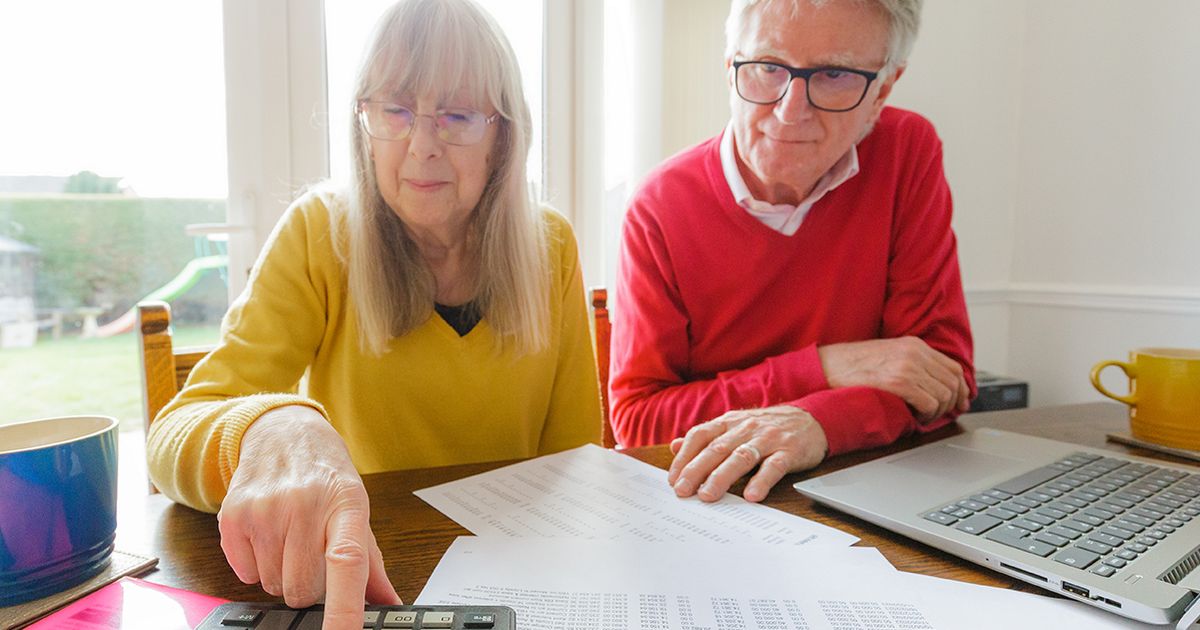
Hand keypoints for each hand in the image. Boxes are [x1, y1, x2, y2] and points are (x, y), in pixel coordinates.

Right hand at [217, 405, 400, 628]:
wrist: (282, 432)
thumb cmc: (326, 475)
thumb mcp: (356, 508)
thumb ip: (372, 563)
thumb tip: (391, 605)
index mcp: (345, 504)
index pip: (347, 563)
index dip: (345, 609)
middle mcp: (304, 505)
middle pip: (303, 589)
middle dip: (310, 585)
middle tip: (312, 553)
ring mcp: (265, 510)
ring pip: (273, 586)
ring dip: (282, 574)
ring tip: (290, 538)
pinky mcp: (233, 516)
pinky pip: (245, 575)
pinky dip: (256, 565)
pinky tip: (267, 535)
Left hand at [666, 406, 827, 502]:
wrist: (810, 419)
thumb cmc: (765, 428)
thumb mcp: (733, 427)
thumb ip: (705, 438)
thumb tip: (674, 446)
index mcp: (729, 422)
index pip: (700, 436)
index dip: (684, 457)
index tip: (673, 479)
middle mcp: (745, 429)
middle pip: (716, 449)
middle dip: (696, 470)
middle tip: (683, 491)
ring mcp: (768, 439)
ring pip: (741, 457)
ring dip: (722, 477)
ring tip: (708, 495)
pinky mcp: (789, 451)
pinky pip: (774, 466)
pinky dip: (761, 481)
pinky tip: (751, 496)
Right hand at [818, 337, 969, 422]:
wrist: (827, 366)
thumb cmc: (851, 366)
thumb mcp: (887, 356)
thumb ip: (911, 364)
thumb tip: (932, 384)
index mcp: (914, 345)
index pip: (952, 367)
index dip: (961, 389)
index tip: (960, 402)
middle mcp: (915, 353)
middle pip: (953, 382)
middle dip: (952, 403)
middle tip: (942, 415)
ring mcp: (907, 366)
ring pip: (944, 395)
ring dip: (938, 412)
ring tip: (923, 417)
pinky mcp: (898, 382)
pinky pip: (930, 403)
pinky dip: (927, 415)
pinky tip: (916, 417)